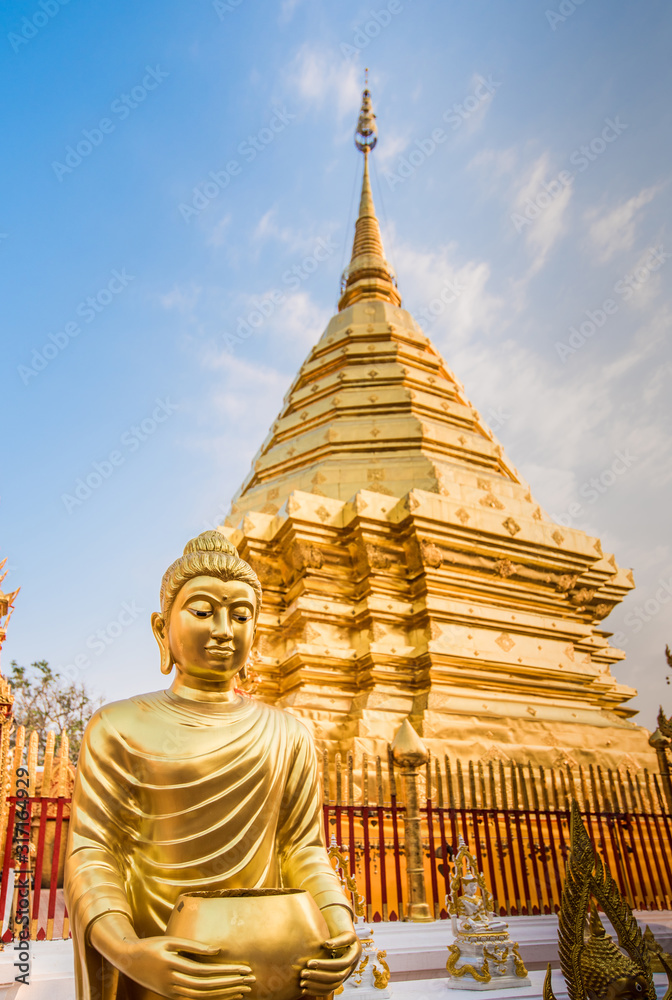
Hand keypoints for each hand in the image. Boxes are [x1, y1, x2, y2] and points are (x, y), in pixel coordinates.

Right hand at [89, 913, 254, 998]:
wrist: (128, 960)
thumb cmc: (151, 946)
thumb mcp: (169, 940)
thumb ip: (193, 945)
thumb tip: (217, 950)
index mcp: (172, 965)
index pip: (205, 971)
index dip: (226, 971)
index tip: (244, 968)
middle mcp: (172, 982)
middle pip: (207, 986)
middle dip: (230, 983)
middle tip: (250, 979)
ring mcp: (171, 992)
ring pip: (202, 997)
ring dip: (224, 994)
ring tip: (243, 989)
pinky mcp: (171, 996)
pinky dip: (212, 999)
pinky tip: (225, 996)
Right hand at [299, 904, 360, 996]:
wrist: (338, 923)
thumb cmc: (327, 944)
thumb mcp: (324, 959)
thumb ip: (318, 971)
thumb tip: (301, 987)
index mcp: (345, 972)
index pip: (333, 985)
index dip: (319, 988)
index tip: (304, 987)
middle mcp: (352, 964)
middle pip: (338, 976)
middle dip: (320, 977)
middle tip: (304, 974)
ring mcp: (354, 951)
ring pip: (343, 962)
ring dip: (325, 964)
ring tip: (309, 963)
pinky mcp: (353, 937)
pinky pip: (346, 941)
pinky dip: (336, 943)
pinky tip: (325, 944)